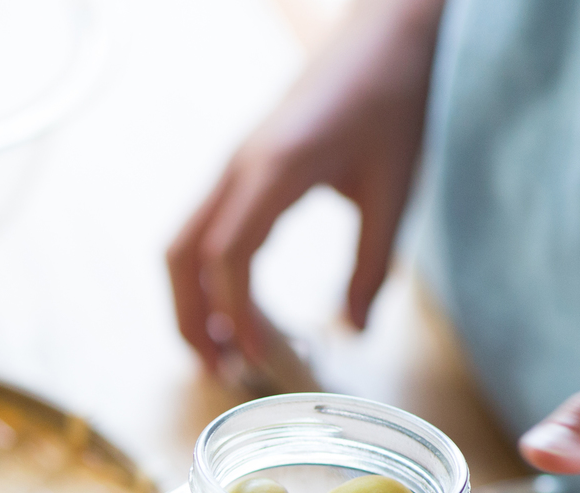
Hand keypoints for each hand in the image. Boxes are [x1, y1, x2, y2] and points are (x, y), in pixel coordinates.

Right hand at [167, 0, 445, 379]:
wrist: (388, 32)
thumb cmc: (396, 99)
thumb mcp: (396, 189)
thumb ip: (373, 266)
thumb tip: (355, 332)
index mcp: (274, 168)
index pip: (228, 256)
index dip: (235, 315)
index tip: (258, 360)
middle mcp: (239, 167)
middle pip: (182, 256)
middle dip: (191, 319)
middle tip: (222, 372)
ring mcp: (234, 166)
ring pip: (183, 245)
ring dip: (191, 302)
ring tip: (224, 351)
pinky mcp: (242, 168)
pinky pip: (204, 230)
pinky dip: (207, 278)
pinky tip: (237, 310)